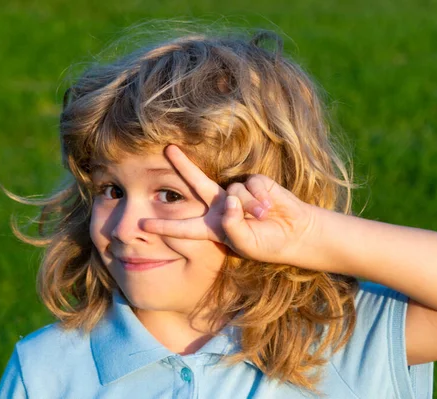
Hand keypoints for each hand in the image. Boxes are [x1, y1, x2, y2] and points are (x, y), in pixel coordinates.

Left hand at [141, 145, 316, 264]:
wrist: (295, 232)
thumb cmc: (267, 243)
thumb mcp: (246, 243)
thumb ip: (233, 226)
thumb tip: (230, 200)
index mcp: (213, 226)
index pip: (184, 227)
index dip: (164, 226)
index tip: (141, 224)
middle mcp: (221, 206)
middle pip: (196, 184)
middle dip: (183, 165)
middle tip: (167, 149)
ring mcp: (236, 193)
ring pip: (233, 193)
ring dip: (250, 208)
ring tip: (264, 218)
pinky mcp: (253, 183)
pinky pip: (250, 186)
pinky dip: (260, 199)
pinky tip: (270, 207)